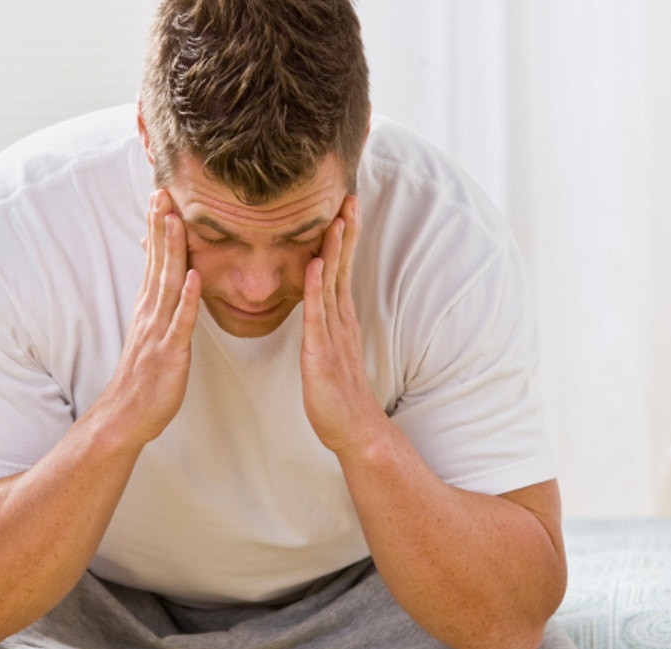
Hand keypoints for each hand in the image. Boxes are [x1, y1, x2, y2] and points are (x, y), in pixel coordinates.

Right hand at [98, 189, 199, 442]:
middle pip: (158, 261)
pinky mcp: (169, 352)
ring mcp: (159, 330)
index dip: (157, 227)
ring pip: (167, 283)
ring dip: (171, 251)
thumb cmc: (145, 376)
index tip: (162, 194)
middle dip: (160, 226)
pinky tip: (193, 276)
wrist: (126, 415)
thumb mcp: (154, 333)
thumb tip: (172, 281)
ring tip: (176, 219)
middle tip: (163, 189)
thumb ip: (162, 306)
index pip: (154, 258)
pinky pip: (180, 322)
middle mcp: (151, 312)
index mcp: (150, 306)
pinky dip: (187, 299)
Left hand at [301, 196, 383, 454]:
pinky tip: (316, 264)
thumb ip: (325, 326)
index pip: (341, 268)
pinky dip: (317, 288)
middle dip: (346, 231)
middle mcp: (340, 320)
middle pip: (343, 266)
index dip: (343, 236)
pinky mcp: (322, 354)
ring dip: (335, 249)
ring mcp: (333, 336)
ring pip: (334, 284)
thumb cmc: (338, 395)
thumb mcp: (329, 351)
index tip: (344, 205)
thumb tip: (320, 306)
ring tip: (337, 216)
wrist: (354, 431)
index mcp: (339, 318)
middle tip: (349, 196)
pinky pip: (318, 316)